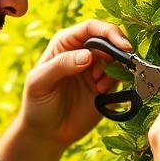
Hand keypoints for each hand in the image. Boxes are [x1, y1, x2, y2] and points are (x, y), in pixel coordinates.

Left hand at [16, 19, 131, 148]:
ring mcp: (95, 69)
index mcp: (65, 43)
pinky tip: (100, 93)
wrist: (47, 133)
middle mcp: (83, 52)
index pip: (91, 28)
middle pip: (109, 39)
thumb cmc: (37, 104)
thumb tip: (88, 55)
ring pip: (117, 58)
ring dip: (116, 70)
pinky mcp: (104, 87)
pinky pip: (119, 77)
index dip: (109, 32)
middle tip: (123, 63)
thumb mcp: (40, 82)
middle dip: (118, 49)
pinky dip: (115, 83)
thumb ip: (61, 65)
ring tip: (99, 87)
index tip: (122, 45)